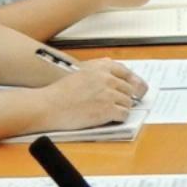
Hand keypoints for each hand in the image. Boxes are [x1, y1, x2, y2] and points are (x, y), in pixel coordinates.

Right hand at [27, 56, 142, 130]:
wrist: (48, 106)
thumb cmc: (60, 92)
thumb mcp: (80, 72)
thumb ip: (98, 68)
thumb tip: (113, 68)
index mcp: (101, 67)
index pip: (126, 72)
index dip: (134, 81)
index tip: (138, 87)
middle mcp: (107, 79)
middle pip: (129, 89)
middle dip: (126, 97)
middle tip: (120, 104)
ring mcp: (108, 94)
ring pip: (128, 103)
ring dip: (122, 108)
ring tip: (110, 112)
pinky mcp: (107, 110)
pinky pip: (124, 114)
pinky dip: (119, 118)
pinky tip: (110, 118)